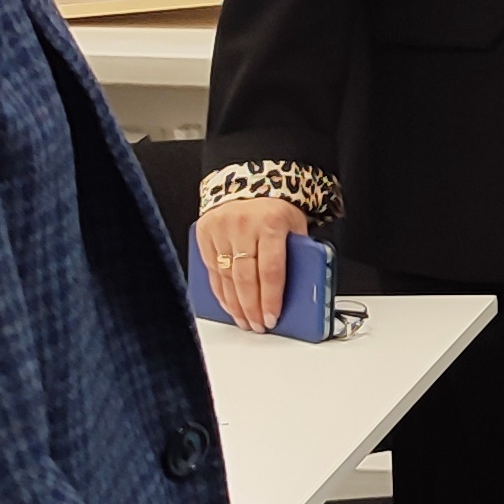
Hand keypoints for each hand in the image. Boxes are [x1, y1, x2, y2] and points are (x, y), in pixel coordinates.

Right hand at [195, 196, 304, 334]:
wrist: (246, 177)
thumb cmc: (274, 206)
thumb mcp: (295, 223)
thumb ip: (296, 251)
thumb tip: (298, 288)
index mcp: (272, 223)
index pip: (271, 270)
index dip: (271, 298)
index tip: (273, 317)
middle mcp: (244, 226)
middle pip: (246, 279)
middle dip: (253, 308)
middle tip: (259, 325)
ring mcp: (221, 230)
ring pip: (226, 278)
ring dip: (236, 305)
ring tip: (245, 321)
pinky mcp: (205, 234)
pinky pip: (212, 271)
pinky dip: (220, 292)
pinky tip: (229, 305)